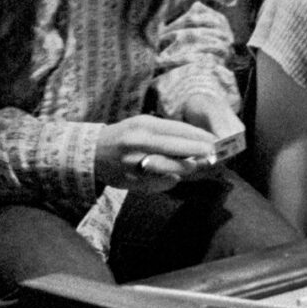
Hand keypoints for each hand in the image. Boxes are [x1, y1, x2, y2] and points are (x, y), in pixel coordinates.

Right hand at [95, 113, 223, 189]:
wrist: (91, 153)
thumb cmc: (123, 135)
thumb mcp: (141, 124)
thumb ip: (166, 132)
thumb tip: (196, 140)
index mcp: (143, 126)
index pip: (178, 130)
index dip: (199, 137)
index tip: (215, 141)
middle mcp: (139, 143)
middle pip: (178, 149)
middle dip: (199, 152)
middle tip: (213, 155)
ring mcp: (135, 164)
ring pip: (172, 168)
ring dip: (187, 168)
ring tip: (196, 165)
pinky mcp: (133, 181)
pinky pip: (161, 183)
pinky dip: (171, 179)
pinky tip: (174, 175)